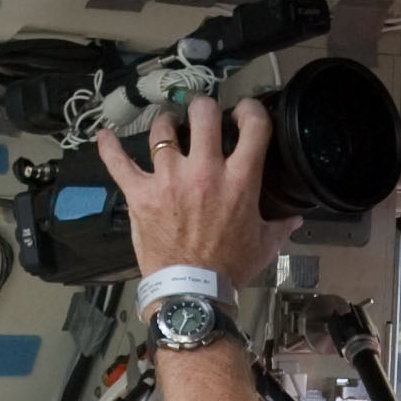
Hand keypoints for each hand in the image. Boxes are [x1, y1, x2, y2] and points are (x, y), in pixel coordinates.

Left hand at [99, 93, 282, 296]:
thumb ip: (280, 226)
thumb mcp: (264, 245)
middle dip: (203, 108)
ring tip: (167, 124)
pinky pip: (118, 162)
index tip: (243, 111)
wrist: (193, 292)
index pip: (253, 125)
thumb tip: (295, 218)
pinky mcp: (141, 194)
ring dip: (165, 123)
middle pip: (203, 114)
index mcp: (240, 179)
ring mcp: (169, 179)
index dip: (250, 110)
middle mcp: (204, 171)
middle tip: (201, 114)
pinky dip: (109, 147)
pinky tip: (105, 135)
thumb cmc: (229, 268)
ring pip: (162, 131)